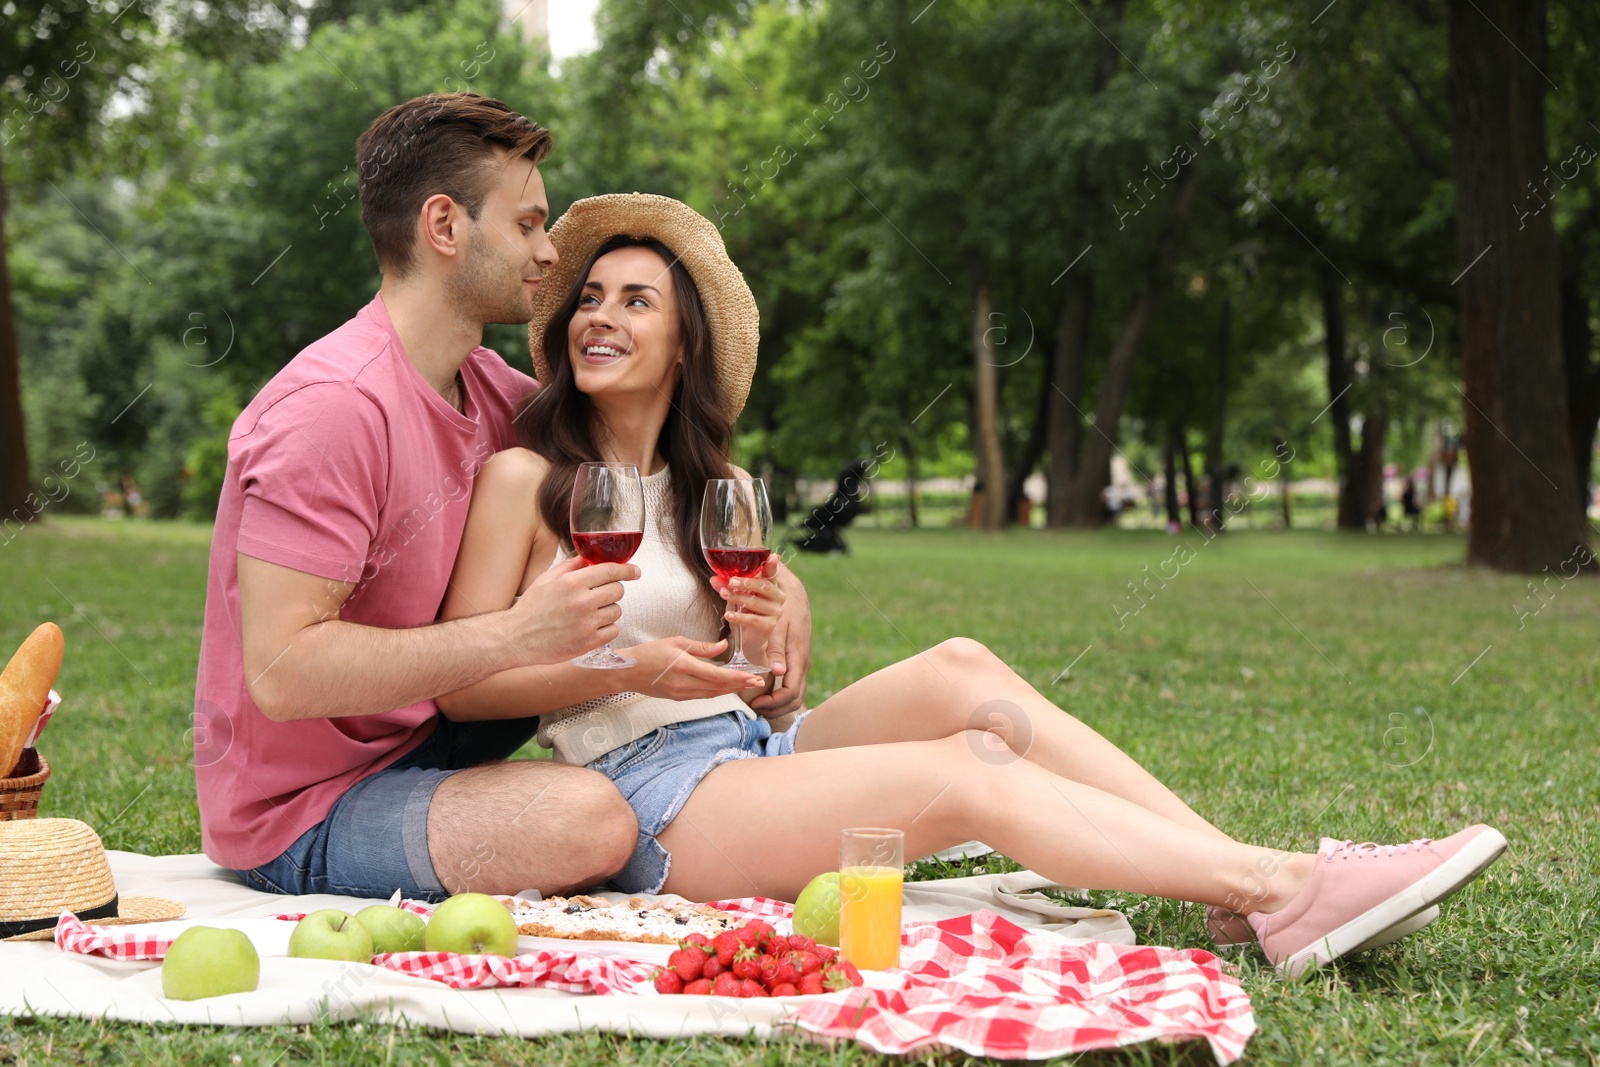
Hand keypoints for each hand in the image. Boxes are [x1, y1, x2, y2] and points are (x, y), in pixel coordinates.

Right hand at [504, 555, 638, 663]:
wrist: (517, 638)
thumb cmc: (531, 609)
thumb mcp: (547, 579)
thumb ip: (571, 566)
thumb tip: (590, 557)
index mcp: (572, 582)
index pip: (611, 570)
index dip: (627, 570)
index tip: (634, 571)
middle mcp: (582, 601)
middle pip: (618, 590)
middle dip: (611, 590)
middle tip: (598, 595)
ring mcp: (587, 623)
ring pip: (616, 611)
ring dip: (607, 610)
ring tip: (589, 613)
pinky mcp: (589, 642)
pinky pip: (613, 630)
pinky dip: (606, 628)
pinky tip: (590, 627)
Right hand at [616, 636, 767, 699]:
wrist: (627, 672)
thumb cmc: (649, 653)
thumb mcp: (676, 642)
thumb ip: (701, 646)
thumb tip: (723, 646)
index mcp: (684, 667)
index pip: (717, 675)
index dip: (737, 678)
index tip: (753, 677)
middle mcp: (684, 684)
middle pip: (719, 688)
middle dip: (740, 685)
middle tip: (758, 682)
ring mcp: (681, 693)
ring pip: (713, 694)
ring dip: (731, 689)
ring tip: (746, 684)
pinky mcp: (679, 697)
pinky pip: (703, 695)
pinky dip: (717, 691)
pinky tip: (726, 687)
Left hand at [710, 556, 784, 664]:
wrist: (748, 639)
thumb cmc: (744, 613)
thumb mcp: (734, 597)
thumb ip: (726, 587)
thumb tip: (714, 578)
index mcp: (770, 586)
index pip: (772, 573)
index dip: (772, 565)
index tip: (772, 557)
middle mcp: (777, 597)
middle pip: (764, 586)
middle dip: (746, 582)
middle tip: (731, 581)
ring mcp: (775, 612)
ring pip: (756, 602)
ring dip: (738, 598)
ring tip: (724, 595)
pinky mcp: (769, 626)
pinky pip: (753, 619)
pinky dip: (739, 617)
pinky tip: (728, 615)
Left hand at [749, 560, 811, 717]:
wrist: (794, 594)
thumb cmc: (783, 608)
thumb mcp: (777, 627)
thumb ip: (777, 649)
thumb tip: (778, 672)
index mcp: (798, 658)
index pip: (790, 692)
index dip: (773, 702)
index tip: (755, 702)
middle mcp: (803, 664)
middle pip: (794, 698)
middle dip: (776, 709)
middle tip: (755, 708)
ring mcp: (801, 663)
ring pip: (795, 694)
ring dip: (778, 704)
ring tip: (758, 704)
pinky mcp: (797, 660)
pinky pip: (792, 685)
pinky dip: (780, 694)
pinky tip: (765, 692)